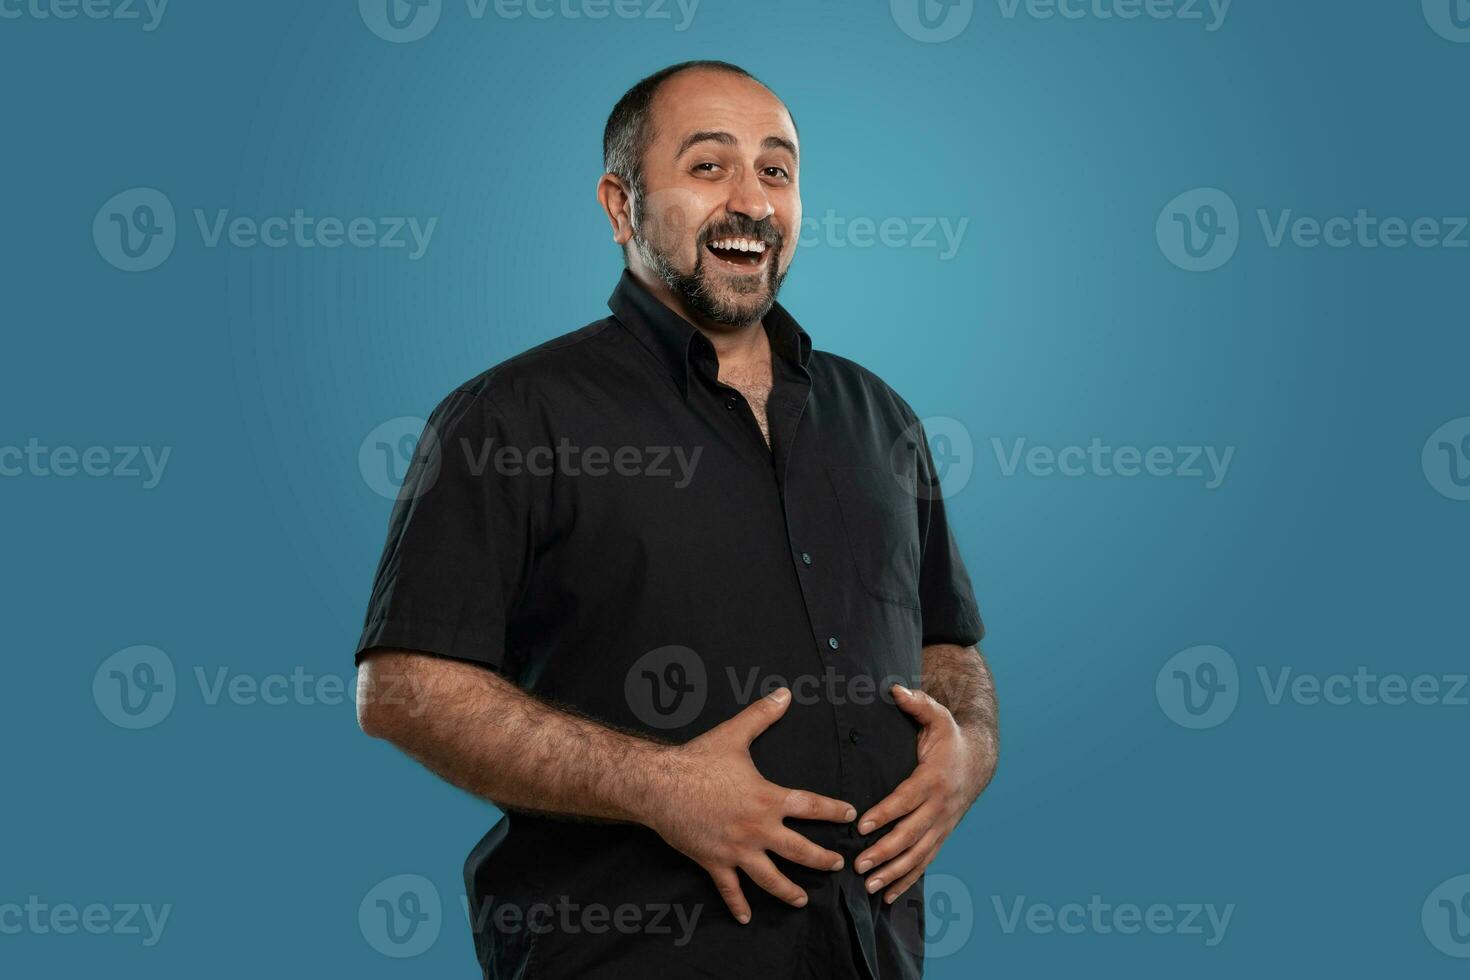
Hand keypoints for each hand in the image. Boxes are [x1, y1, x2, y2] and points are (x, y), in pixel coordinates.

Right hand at [644, 687, 856, 923]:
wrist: (660, 786)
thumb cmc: (698, 760)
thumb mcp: (733, 734)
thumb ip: (762, 715)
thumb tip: (785, 693)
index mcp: (767, 799)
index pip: (811, 807)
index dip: (834, 810)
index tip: (851, 815)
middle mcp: (758, 830)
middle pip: (800, 851)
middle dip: (822, 860)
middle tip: (838, 866)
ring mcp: (737, 851)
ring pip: (770, 878)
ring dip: (788, 892)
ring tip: (802, 901)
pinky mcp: (714, 863)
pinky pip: (729, 889)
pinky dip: (738, 905)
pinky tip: (746, 918)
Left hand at [854, 684, 994, 903]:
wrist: (978, 760)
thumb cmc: (949, 738)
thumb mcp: (937, 717)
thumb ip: (916, 704)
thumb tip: (895, 689)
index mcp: (933, 779)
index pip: (906, 799)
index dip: (885, 813)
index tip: (862, 825)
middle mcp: (939, 806)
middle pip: (910, 834)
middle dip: (884, 851)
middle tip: (859, 863)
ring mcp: (942, 824)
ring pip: (917, 854)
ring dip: (893, 871)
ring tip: (869, 884)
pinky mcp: (941, 835)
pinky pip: (924, 861)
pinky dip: (907, 879)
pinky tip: (887, 894)